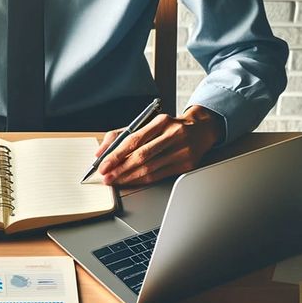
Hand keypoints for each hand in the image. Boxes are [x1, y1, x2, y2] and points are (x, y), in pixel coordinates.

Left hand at [96, 105, 223, 186]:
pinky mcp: (187, 164)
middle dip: (120, 169)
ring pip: (150, 168)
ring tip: (115, 181)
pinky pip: (159, 175)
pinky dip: (142, 180)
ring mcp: (182, 150)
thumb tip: (100, 152)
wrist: (201, 130)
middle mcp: (173, 134)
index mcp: (161, 121)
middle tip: (107, 177)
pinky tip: (131, 181)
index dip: (116, 155)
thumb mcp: (147, 125)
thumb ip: (120, 135)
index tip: (103, 165)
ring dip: (129, 177)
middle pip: (141, 156)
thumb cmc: (169, 128)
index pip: (134, 139)